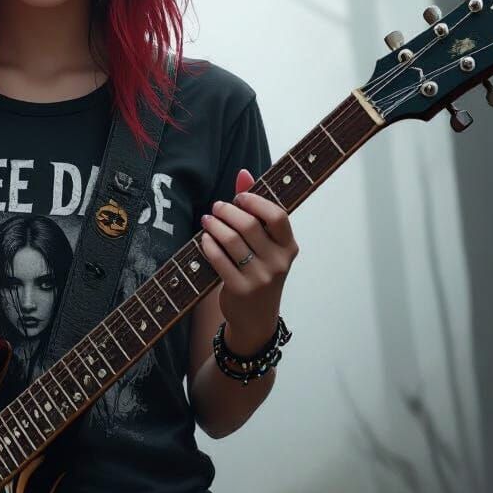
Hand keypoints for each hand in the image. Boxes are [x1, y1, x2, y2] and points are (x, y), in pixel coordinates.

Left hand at [198, 168, 298, 349]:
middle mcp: (278, 262)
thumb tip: (243, 173)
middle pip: (249, 225)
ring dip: (214, 225)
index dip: (255, 202)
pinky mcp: (240, 289)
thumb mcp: (265, 244)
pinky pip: (219, 259)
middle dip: (228, 211)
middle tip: (216, 207)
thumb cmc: (259, 271)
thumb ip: (255, 208)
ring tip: (207, 220)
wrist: (255, 318)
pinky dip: (208, 245)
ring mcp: (260, 278)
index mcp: (288, 247)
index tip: (239, 197)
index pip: (277, 216)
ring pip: (231, 241)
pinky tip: (204, 239)